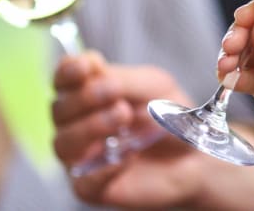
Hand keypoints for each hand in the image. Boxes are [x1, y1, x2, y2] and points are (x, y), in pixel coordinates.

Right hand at [52, 52, 253, 209]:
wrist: (195, 155)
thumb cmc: (169, 116)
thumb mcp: (154, 86)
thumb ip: (124, 78)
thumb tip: (94, 71)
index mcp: (87, 92)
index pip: (62, 79)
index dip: (69, 71)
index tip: (89, 66)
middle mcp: (76, 123)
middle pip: (59, 109)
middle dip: (86, 99)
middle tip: (118, 98)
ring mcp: (81, 156)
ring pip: (63, 143)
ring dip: (91, 128)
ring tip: (124, 118)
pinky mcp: (91, 187)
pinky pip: (83, 181)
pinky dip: (103, 169)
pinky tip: (127, 157)